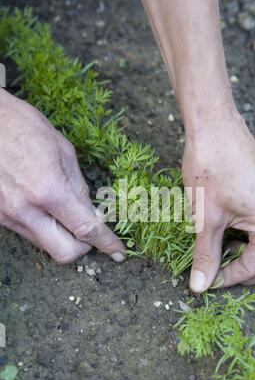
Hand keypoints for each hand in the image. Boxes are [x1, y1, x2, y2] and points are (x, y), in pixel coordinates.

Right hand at [0, 89, 124, 263]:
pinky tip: (44, 206)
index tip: (118, 252)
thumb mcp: (63, 151)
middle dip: (83, 246)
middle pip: (65, 253)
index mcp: (48, 190)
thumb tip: (91, 213)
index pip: (85, 229)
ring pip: (46, 246)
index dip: (106, 243)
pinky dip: (44, 228)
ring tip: (64, 211)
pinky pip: (29, 233)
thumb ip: (79, 188)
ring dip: (62, 237)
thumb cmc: (23, 126)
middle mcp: (26, 210)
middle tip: (88, 230)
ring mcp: (9, 216)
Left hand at [182, 109, 254, 292]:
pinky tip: (232, 229)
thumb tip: (200, 285)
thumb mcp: (206, 217)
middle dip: (251, 273)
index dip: (229, 279)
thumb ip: (206, 255)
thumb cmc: (209, 167)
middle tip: (223, 272)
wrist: (214, 125)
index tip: (207, 280)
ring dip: (254, 254)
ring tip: (224, 249)